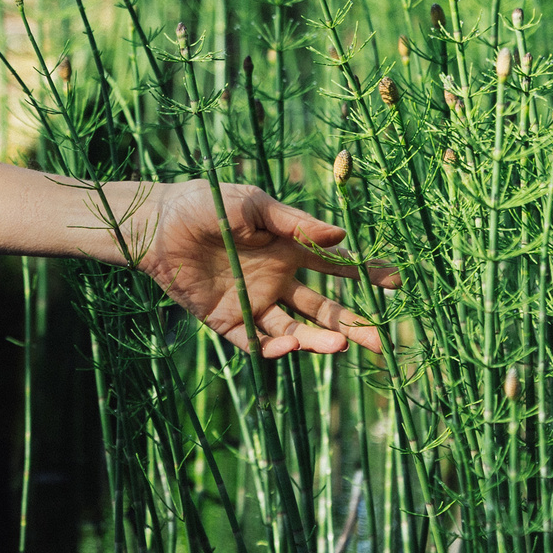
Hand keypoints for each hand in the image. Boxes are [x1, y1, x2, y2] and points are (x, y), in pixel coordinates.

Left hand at [129, 182, 394, 357]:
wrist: (157, 223)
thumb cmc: (206, 203)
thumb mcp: (255, 206)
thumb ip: (295, 223)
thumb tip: (340, 236)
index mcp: (289, 250)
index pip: (337, 266)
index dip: (367, 274)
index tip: (395, 283)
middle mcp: (277, 280)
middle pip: (323, 309)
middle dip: (352, 325)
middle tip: (380, 342)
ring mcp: (254, 302)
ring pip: (295, 331)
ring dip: (318, 341)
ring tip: (339, 346)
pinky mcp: (227, 320)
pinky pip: (255, 342)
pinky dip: (273, 349)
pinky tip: (288, 346)